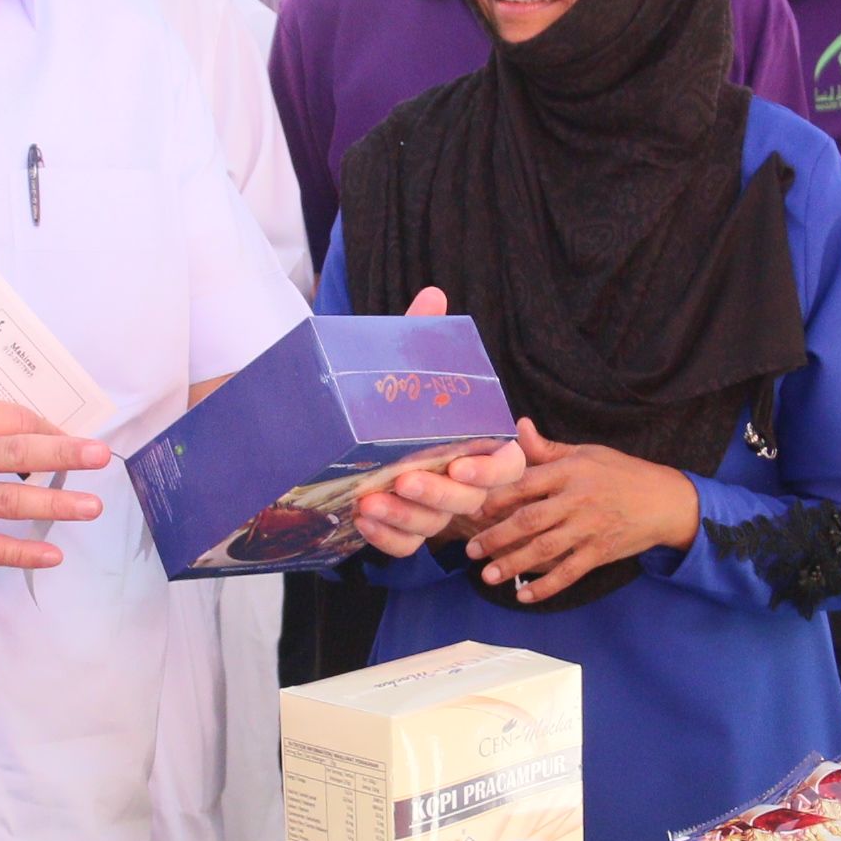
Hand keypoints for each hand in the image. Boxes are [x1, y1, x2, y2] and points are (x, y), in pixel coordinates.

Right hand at [0, 383, 108, 568]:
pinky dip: (20, 552)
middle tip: (101, 458)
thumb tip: (12, 408)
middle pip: (19, 454)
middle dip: (66, 455)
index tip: (72, 437)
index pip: (13, 419)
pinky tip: (51, 554)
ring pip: (10, 502)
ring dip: (56, 504)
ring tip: (91, 506)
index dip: (48, 428)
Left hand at [353, 289, 525, 556]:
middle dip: (438, 495)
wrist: (336, 438)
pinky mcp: (399, 531)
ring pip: (431, 528)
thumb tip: (434, 295)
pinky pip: (402, 546)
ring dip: (403, 517)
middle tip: (406, 479)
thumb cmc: (384, 403)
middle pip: (468, 503)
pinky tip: (362, 519)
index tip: (461, 465)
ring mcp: (429, 511)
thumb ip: (420, 337)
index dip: (490, 472)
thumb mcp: (400, 369)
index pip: (504, 465)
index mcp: (469, 445)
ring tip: (370, 500)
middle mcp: (455, 482)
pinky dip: (384, 537)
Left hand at [465, 419, 699, 603]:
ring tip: (487, 575)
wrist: (666, 501)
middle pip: (529, 521)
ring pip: (544, 549)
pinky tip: (523, 595)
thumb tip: (519, 427)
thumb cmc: (622, 473)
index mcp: (571, 472)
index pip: (525, 483)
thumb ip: (549, 448)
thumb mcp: (588, 453)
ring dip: (512, 564)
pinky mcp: (600, 553)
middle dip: (496, 537)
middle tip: (472, 550)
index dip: (496, 497)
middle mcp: (577, 500)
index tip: (472, 507)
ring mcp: (589, 529)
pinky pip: (568, 572)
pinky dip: (545, 587)